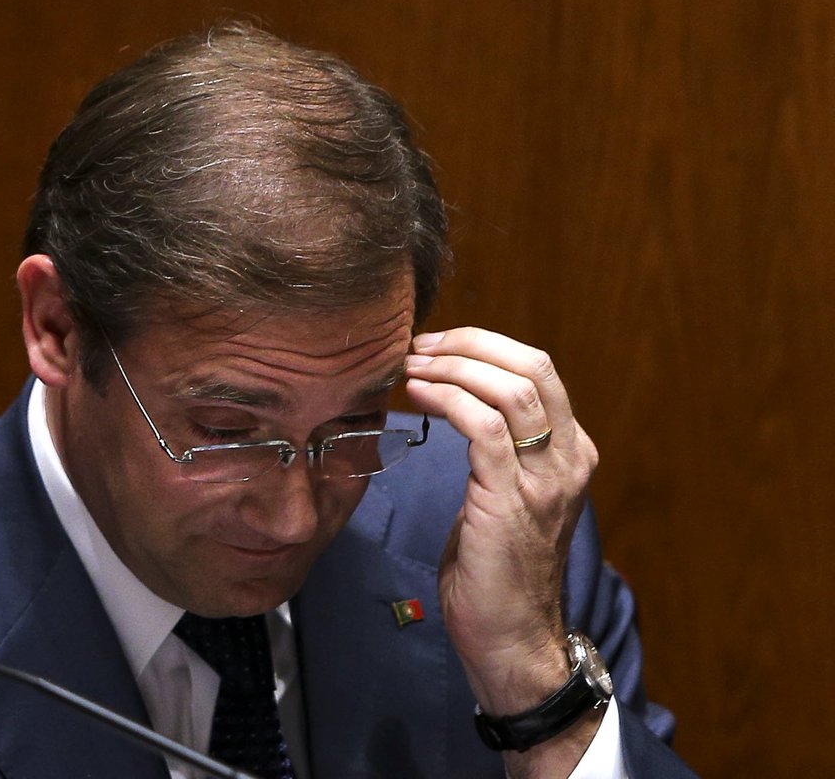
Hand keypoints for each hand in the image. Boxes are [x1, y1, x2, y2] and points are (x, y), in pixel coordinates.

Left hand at [405, 327, 598, 716]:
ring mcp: (545, 480)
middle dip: (470, 344)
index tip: (435, 345)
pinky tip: (417, 397)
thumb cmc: (494, 570)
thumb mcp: (504, 496)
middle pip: (533, 367)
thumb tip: (455, 403)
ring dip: (453, 367)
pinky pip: (484, 428)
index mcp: (570, 452)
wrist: (510, 638)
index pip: (538, 370)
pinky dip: (448, 400)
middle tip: (420, 346)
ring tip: (412, 367)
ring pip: (512, 390)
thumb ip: (496, 450)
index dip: (484, 345)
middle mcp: (568, 460)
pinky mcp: (513, 500)